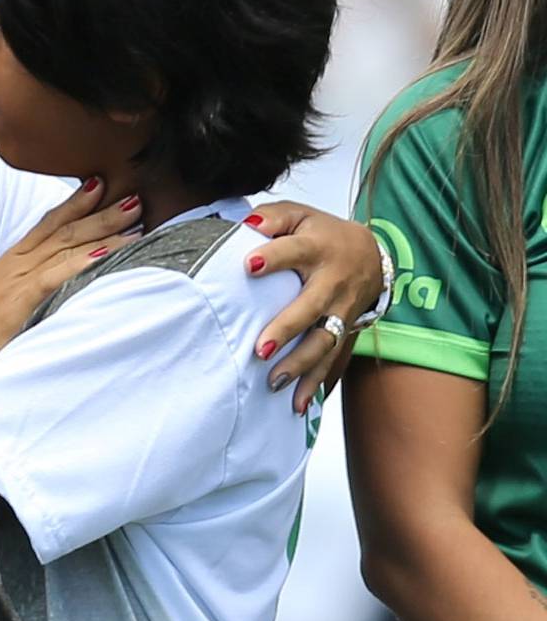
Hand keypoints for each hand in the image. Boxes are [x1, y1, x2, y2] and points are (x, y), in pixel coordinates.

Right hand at [0, 177, 141, 387]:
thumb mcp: (1, 302)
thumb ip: (27, 288)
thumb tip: (56, 283)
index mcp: (11, 263)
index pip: (47, 224)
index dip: (74, 203)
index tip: (100, 185)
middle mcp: (14, 265)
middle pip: (63, 230)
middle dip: (100, 212)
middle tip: (134, 198)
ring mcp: (15, 281)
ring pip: (64, 246)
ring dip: (102, 232)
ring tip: (134, 221)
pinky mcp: (18, 302)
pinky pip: (54, 276)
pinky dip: (81, 262)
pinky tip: (105, 254)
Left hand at [245, 203, 385, 414]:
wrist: (371, 255)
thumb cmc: (321, 234)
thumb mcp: (300, 214)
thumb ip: (273, 217)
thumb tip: (247, 225)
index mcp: (318, 248)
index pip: (294, 251)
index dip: (272, 257)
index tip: (248, 266)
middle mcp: (333, 282)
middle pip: (311, 307)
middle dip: (287, 328)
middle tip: (261, 349)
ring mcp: (341, 310)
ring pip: (324, 340)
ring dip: (300, 364)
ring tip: (273, 382)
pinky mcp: (344, 331)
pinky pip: (332, 361)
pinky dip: (316, 384)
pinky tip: (298, 406)